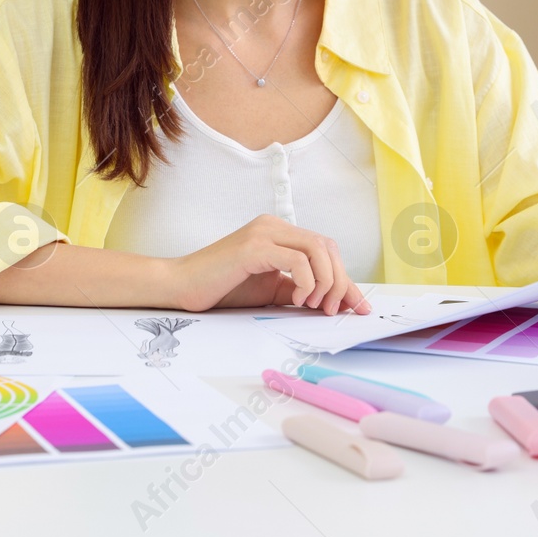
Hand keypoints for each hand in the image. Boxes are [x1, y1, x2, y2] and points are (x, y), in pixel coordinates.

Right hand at [166, 214, 371, 314]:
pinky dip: (306, 281)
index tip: (356, 306)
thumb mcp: (270, 290)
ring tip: (314, 306)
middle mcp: (274, 226)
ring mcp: (264, 233)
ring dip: (326, 281)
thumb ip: (298, 290)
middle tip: (334, 310)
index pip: (326, 248)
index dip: (345, 278)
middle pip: (327, 247)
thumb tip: (333, 302)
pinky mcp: (254, 246)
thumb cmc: (221, 287)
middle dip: (340, 281)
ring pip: (317, 249)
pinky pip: (296, 259)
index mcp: (279, 233)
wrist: (181, 286)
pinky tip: (296, 299)